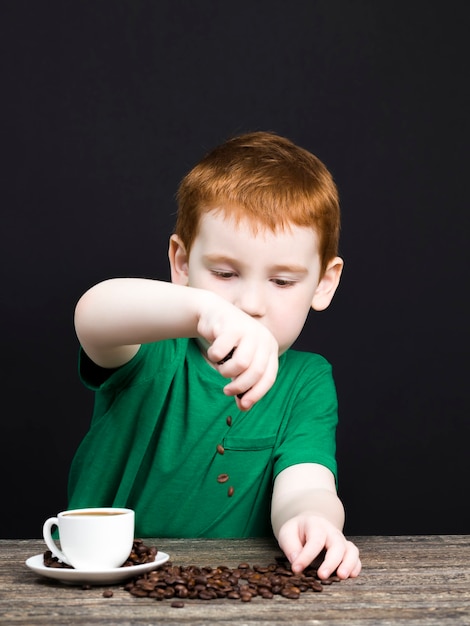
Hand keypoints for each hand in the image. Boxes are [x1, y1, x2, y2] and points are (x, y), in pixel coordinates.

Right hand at [197, 295, 278, 409]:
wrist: (213, 314)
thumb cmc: (230, 343)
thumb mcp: (241, 362)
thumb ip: (244, 383)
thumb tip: (243, 407)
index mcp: (270, 348)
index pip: (269, 377)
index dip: (256, 394)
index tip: (242, 406)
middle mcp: (263, 338)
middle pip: (255, 372)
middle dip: (239, 387)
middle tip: (227, 391)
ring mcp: (248, 330)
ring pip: (240, 364)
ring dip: (225, 371)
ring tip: (221, 367)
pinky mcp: (231, 326)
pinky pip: (220, 353)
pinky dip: (213, 357)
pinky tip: (213, 351)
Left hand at [277, 513, 360, 578]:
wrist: (310, 523)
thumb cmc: (298, 531)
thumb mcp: (287, 533)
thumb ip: (290, 546)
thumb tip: (296, 561)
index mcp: (315, 525)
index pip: (315, 540)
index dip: (306, 556)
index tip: (296, 569)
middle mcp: (331, 532)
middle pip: (337, 544)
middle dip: (331, 561)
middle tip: (322, 576)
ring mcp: (341, 540)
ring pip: (350, 550)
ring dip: (348, 564)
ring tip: (341, 576)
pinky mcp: (346, 549)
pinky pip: (355, 556)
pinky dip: (355, 566)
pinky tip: (351, 575)